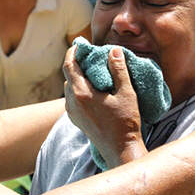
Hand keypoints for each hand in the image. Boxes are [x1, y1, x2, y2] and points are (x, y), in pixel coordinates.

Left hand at [63, 45, 146, 167]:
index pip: (69, 66)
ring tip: (92, 70)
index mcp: (81, 94)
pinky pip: (72, 98)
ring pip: (69, 87)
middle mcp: (72, 103)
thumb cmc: (125, 122)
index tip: (81, 44)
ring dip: (78, 76)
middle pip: (68, 75)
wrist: (120, 149)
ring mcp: (72, 112)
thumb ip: (119, 70)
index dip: (73, 52)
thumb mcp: (126, 93)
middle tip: (90, 54)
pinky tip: (93, 88)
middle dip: (77, 63)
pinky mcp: (76, 119)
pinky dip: (79, 88)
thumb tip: (113, 50)